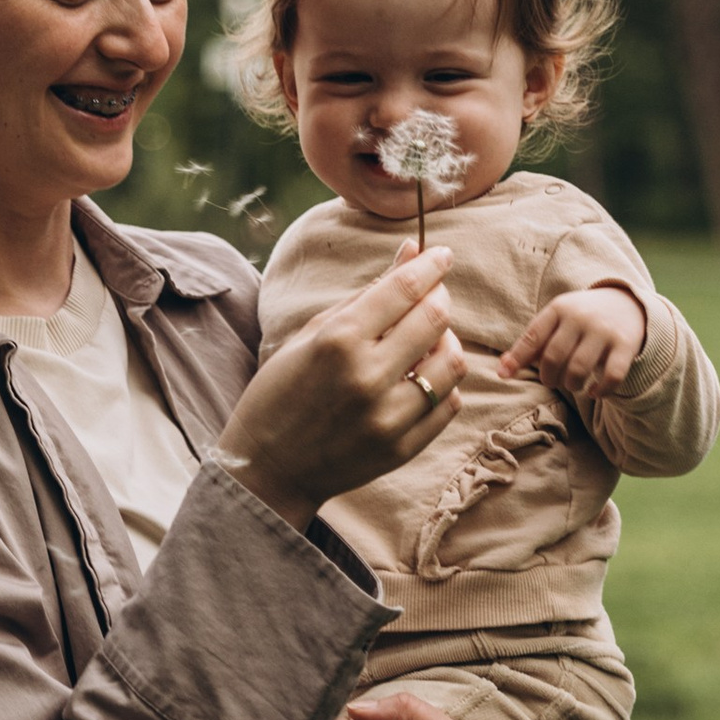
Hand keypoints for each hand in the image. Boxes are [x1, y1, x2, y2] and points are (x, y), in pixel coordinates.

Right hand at [215, 243, 464, 527]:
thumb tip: (412, 252)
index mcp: (338, 341)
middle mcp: (367, 376)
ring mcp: (388, 417)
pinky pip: (448, 403)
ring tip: (426, 341)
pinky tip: (421, 378)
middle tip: (431, 295)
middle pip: (435, 318)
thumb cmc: (281, 391)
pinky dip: (443, 384)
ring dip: (445, 342)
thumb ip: (365, 295)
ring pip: (452, 362)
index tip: (441, 255)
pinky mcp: (402, 447)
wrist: (267, 467)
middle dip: (438, 297)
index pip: (404, 288)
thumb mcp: (311, 334)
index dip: (430, 265)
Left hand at [501, 281, 646, 401]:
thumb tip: (502, 371)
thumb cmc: (580, 319)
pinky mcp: (626, 345)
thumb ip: (532, 343)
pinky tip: (594, 392)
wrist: (628, 304)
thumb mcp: (556, 321)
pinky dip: (600, 391)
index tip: (504, 376)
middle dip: (548, 377)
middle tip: (552, 381)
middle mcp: (580, 317)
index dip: (517, 359)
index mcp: (559, 309)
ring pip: (578, 369)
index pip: (533, 336)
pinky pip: (611, 376)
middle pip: (553, 357)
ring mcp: (604, 331)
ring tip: (572, 384)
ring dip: (571, 385)